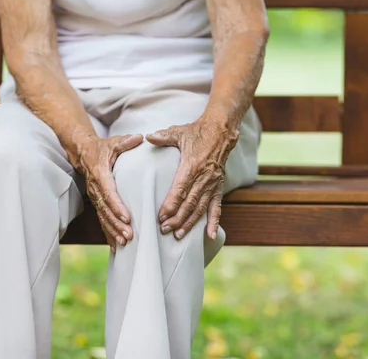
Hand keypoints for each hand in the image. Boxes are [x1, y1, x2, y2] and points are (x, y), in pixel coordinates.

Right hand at [75, 134, 142, 251]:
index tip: (127, 217)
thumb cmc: (103, 147)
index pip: (108, 192)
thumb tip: (141, 137)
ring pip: (102, 217)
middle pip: (105, 209)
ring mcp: (94, 196)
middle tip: (130, 235)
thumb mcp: (114, 142)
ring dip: (112, 231)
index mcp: (100, 173)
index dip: (117, 206)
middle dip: (117, 224)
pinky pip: (101, 219)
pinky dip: (108, 233)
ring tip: (125, 243)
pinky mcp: (96, 202)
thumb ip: (126, 141)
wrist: (82, 152)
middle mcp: (95, 187)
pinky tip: (116, 247)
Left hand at [146, 117, 238, 239]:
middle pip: (189, 203)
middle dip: (177, 218)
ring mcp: (212, 184)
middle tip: (164, 230)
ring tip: (178, 235)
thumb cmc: (196, 132)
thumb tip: (147, 137)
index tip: (161, 216)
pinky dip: (213, 222)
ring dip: (190, 223)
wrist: (221, 132)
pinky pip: (216, 207)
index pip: (180, 190)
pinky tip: (209, 236)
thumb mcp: (179, 132)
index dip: (171, 205)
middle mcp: (203, 178)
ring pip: (200, 208)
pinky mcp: (218, 187)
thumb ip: (163, 137)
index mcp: (192, 166)